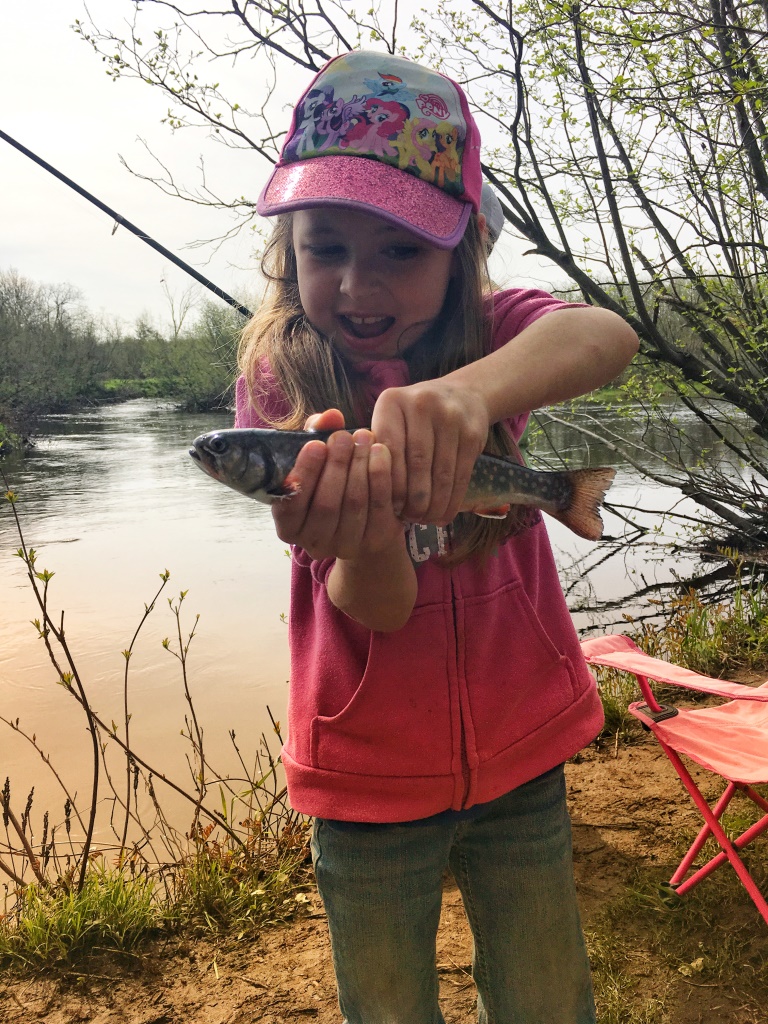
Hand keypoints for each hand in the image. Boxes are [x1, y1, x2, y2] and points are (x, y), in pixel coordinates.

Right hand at [270, 409, 403, 560]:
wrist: (365, 516)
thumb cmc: (330, 481)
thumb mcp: (317, 458)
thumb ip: (317, 433)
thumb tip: (331, 416)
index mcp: (290, 526)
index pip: (291, 504)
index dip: (304, 474)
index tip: (316, 444)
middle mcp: (314, 543)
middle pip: (326, 504)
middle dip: (337, 465)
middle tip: (345, 436)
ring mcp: (347, 546)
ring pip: (354, 503)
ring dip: (359, 466)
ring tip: (364, 436)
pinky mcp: (376, 540)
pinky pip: (380, 506)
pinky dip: (381, 475)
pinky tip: (381, 452)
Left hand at [370, 380, 489, 524]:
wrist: (463, 395)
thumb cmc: (416, 418)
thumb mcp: (394, 421)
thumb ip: (381, 450)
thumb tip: (377, 497)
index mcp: (392, 402)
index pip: (389, 451)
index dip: (389, 484)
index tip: (390, 507)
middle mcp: (421, 403)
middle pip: (416, 463)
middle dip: (413, 499)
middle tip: (409, 519)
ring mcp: (450, 416)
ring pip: (440, 472)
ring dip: (434, 504)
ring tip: (426, 520)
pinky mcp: (472, 432)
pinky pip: (461, 474)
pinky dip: (452, 499)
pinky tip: (444, 513)